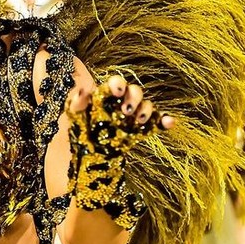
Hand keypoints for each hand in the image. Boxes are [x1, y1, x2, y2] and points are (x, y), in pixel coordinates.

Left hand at [67, 74, 172, 226]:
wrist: (91, 160)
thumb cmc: (81, 134)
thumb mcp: (74, 118)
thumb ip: (75, 103)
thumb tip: (83, 91)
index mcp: (106, 97)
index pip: (115, 83)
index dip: (118, 84)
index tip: (117, 92)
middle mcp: (121, 103)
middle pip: (134, 91)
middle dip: (134, 97)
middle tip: (126, 111)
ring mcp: (132, 118)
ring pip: (146, 105)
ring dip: (147, 109)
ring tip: (139, 121)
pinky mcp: (140, 132)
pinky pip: (156, 123)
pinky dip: (164, 120)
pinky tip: (170, 122)